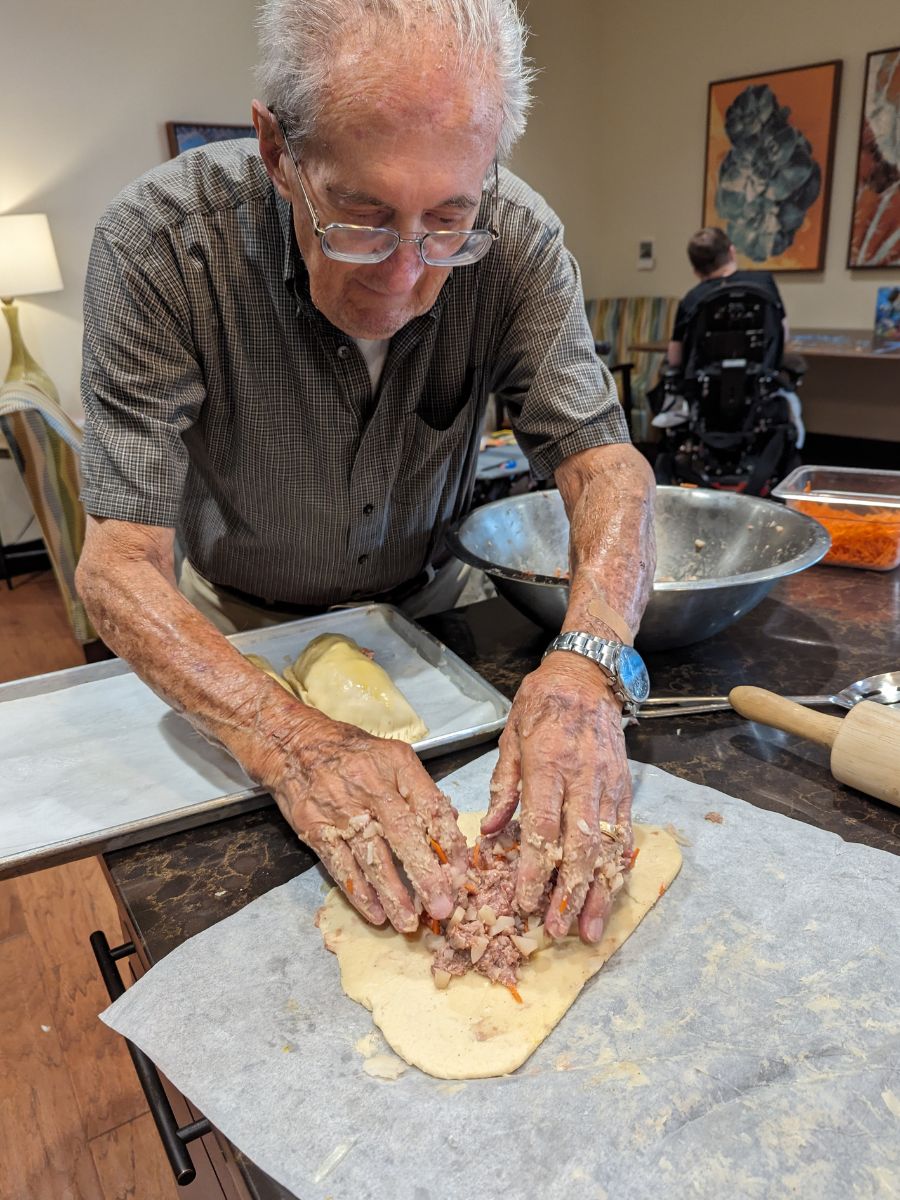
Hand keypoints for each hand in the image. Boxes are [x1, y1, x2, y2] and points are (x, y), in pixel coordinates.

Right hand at [268, 714, 467, 932]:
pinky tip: (375, 913)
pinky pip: (341, 866)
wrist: (294, 745)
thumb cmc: (350, 752)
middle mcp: (371, 787)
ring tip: (409, 922)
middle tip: (442, 907)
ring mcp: (342, 810)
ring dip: (393, 894)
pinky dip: (359, 893)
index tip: (462, 873)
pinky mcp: (316, 828)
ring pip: (372, 858)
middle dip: (425, 876)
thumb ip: (420, 789)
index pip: (431, 807)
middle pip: (404, 836)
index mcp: (397, 766)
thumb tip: (449, 821)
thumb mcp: (391, 756)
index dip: (449, 843)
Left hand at [481, 652, 632, 943]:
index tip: (525, 902)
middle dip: (568, 893)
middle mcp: (582, 777)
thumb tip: (492, 832)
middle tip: (557, 930)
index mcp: (547, 763)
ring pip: (606, 848)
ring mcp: (608, 784)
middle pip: (578, 846)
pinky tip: (608, 895)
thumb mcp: (510, 736)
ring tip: (589, 930)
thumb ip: (504, 786)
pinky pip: (623, 835)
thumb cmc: (541, 704)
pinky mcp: (625, 788)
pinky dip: (617, 869)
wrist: (588, 675)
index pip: (542, 827)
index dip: (534, 870)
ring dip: (597, 892)